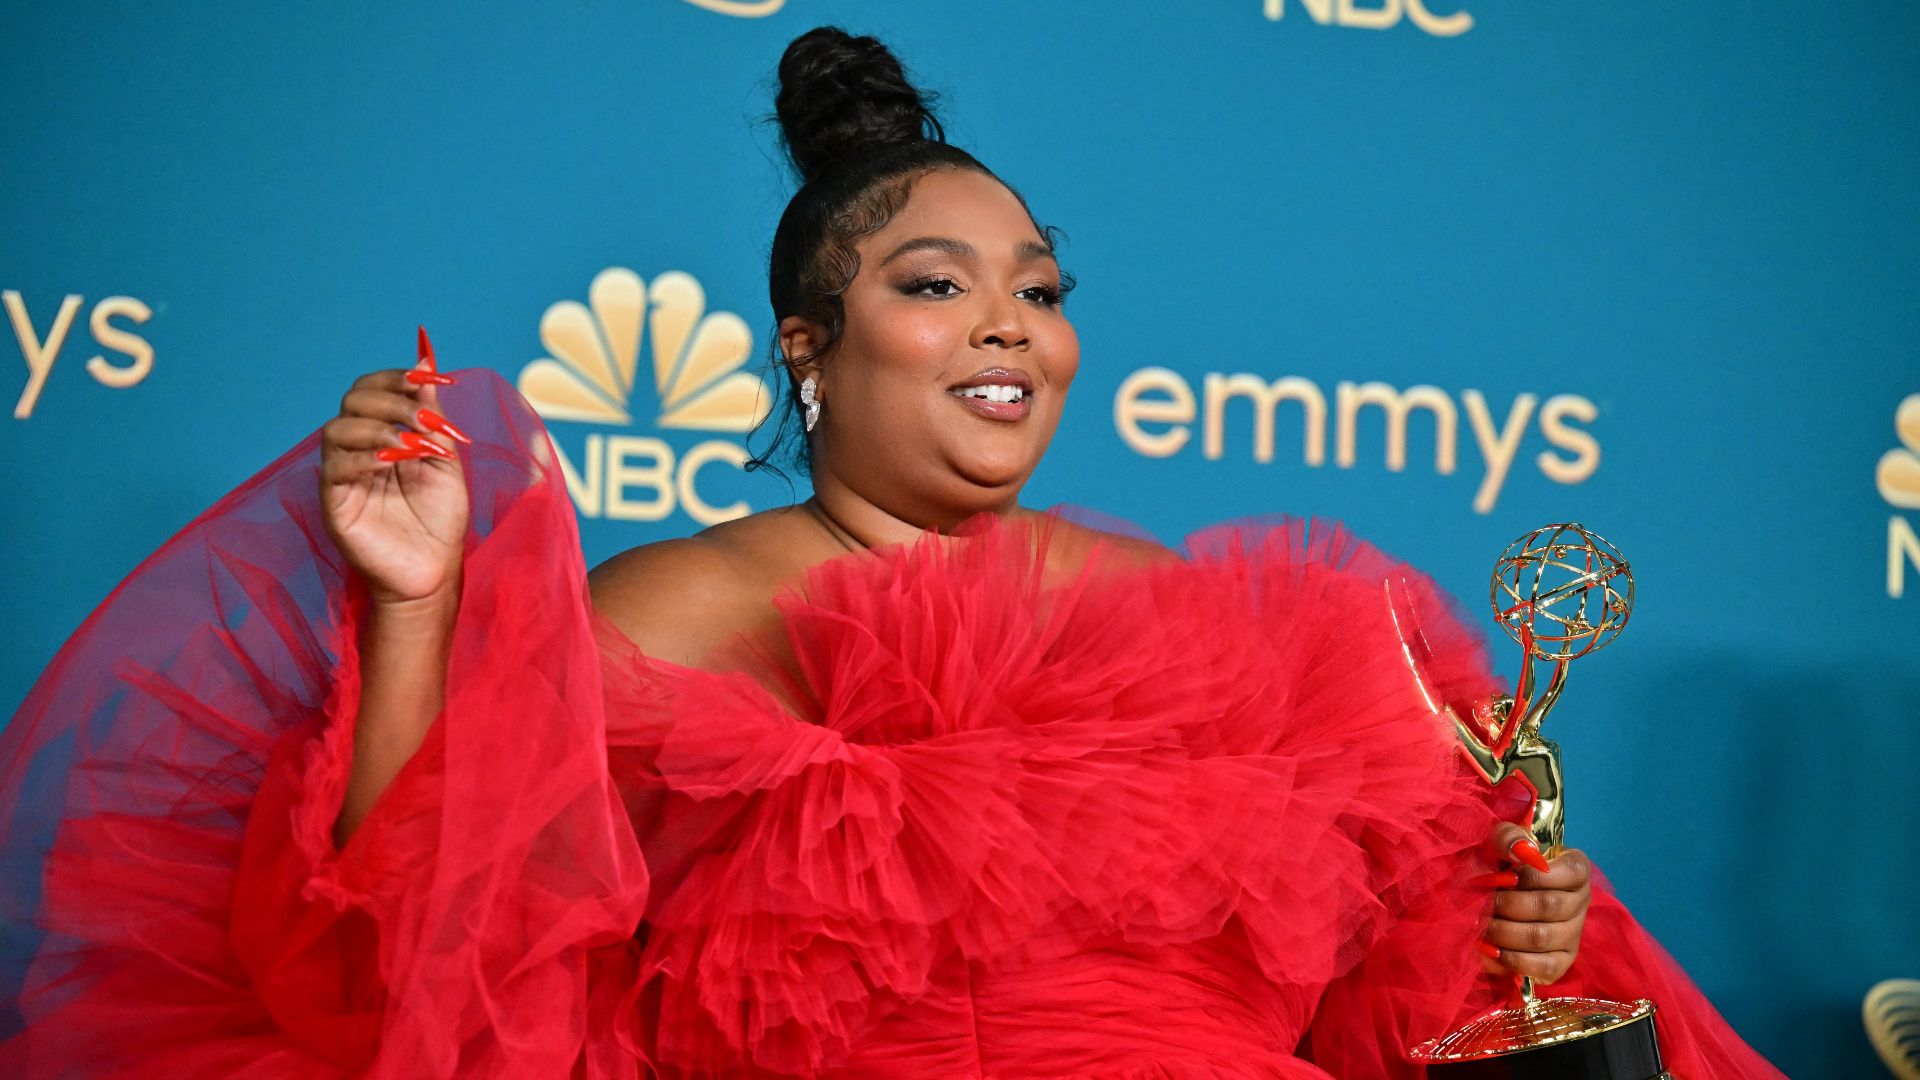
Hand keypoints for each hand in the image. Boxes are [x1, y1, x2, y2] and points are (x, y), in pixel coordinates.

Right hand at [319, 329, 470, 606]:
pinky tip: (390, 463)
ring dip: (378, 428)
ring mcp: (342, 475)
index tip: (427, 377)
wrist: (434, 569)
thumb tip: (426, 362)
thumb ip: (431, 415)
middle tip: (425, 420)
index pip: (372, 388)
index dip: (395, 378)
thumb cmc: (440, 518)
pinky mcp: (334, 502)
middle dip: (391, 401)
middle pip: (353, 401)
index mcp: (382, 434)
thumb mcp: (444, 458)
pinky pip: (334, 468)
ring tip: (411, 446)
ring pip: (337, 429)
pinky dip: (362, 458)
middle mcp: (357, 448)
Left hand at [1473, 821, 1591, 983]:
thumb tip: (1520, 851)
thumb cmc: (1498, 866)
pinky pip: (1542, 967)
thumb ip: (1508, 837)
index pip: (1572, 870)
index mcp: (1575, 869)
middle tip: (1482, 902)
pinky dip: (1510, 959)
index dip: (1534, 874)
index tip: (1504, 875)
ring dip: (1502, 931)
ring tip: (1480, 923)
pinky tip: (1489, 948)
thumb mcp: (1498, 843)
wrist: (1489, 898)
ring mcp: (1573, 934)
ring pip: (1541, 937)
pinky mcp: (1561, 962)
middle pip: (1549, 906)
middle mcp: (1580, 902)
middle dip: (1507, 904)